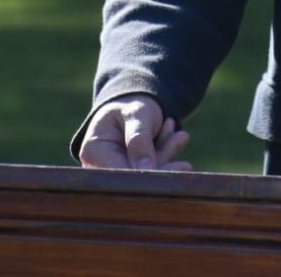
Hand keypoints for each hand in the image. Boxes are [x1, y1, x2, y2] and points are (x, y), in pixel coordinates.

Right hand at [78, 93, 192, 170]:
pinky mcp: (132, 174)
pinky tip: (174, 135)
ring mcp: (116, 171)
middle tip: (186, 159)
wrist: (132, 102)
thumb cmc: (130, 105)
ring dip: (167, 157)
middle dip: (163, 166)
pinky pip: (153, 171)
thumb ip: (139, 139)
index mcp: (94, 152)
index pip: (121, 173)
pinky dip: (166, 155)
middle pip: (134, 179)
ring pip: (147, 176)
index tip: (177, 169)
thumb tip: (146, 171)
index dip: (147, 176)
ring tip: (181, 136)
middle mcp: (100, 167)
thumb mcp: (136, 114)